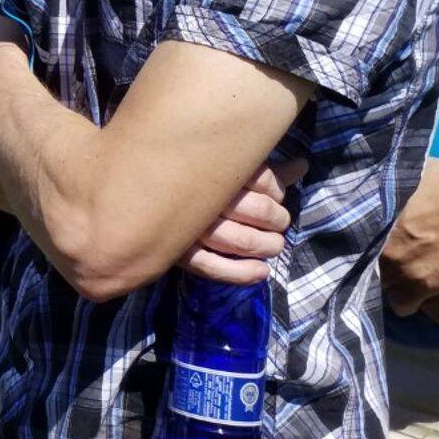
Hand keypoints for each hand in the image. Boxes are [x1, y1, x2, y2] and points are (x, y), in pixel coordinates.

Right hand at [178, 157, 307, 284]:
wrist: (136, 193)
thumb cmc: (187, 177)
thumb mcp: (226, 168)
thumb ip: (262, 170)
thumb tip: (302, 165)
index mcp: (212, 168)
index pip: (262, 180)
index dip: (277, 190)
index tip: (275, 194)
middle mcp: (202, 197)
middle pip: (258, 211)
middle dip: (277, 219)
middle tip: (280, 222)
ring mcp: (190, 227)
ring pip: (241, 241)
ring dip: (266, 246)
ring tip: (275, 245)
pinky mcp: (179, 252)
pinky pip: (212, 267)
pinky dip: (241, 273)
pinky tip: (261, 272)